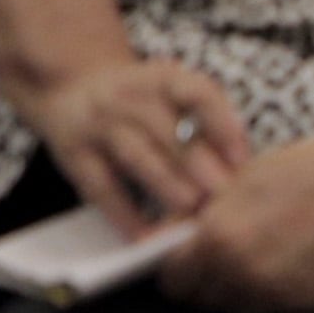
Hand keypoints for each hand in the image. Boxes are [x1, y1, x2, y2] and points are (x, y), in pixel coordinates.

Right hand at [22, 59, 251, 236]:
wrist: (72, 85)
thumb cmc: (142, 98)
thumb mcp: (172, 89)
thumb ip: (205, 115)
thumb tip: (242, 160)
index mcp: (164, 78)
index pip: (198, 93)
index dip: (221, 124)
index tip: (242, 158)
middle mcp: (131, 96)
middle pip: (168, 130)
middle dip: (198, 164)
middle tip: (222, 194)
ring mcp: (100, 123)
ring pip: (136, 156)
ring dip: (165, 183)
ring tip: (191, 208)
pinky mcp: (74, 153)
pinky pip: (101, 186)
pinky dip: (123, 213)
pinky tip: (144, 234)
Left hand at [161, 129, 313, 312]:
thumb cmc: (310, 168)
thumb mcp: (247, 177)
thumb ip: (209, 212)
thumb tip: (179, 234)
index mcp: (217, 240)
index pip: (173, 281)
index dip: (179, 268)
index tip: (191, 259)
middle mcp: (240, 275)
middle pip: (204, 301)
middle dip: (210, 281)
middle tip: (229, 257)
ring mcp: (274, 295)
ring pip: (238, 311)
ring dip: (242, 293)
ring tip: (264, 262)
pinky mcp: (305, 305)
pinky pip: (277, 309)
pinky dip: (279, 293)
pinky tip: (297, 263)